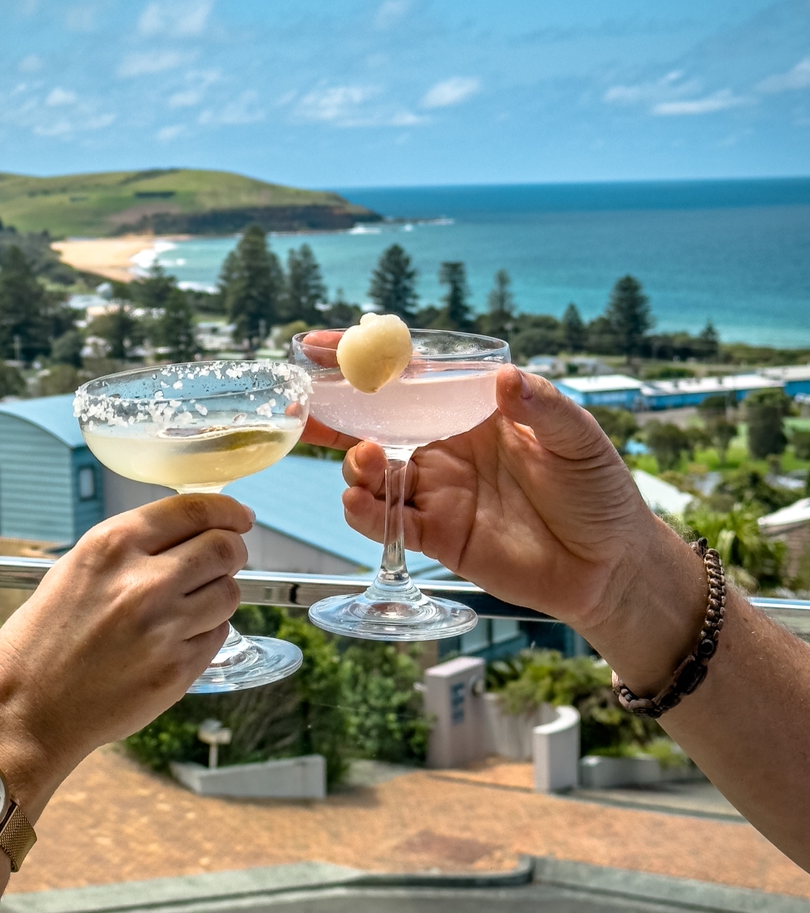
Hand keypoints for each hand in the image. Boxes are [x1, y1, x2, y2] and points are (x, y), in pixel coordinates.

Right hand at [0, 494, 252, 817]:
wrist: (26, 711)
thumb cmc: (42, 640)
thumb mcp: (76, 569)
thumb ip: (133, 547)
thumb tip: (187, 532)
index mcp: (114, 546)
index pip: (195, 510)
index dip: (227, 511)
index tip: (239, 516)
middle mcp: (144, 580)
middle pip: (225, 549)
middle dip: (232, 551)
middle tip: (225, 559)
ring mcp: (165, 627)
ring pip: (229, 592)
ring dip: (218, 593)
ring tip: (189, 605)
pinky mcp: (179, 668)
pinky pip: (217, 634)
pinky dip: (206, 632)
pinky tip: (174, 639)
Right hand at [332, 365, 690, 635]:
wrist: (610, 568)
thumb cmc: (599, 492)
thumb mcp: (577, 439)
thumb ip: (541, 407)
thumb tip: (503, 378)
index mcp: (472, 410)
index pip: (409, 377)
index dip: (365, 360)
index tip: (323, 345)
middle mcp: (445, 446)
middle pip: (376, 422)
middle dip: (334, 410)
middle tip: (302, 403)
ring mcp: (437, 491)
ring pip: (375, 471)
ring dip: (358, 462)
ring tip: (368, 459)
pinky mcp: (436, 535)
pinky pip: (387, 521)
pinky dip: (364, 511)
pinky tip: (360, 501)